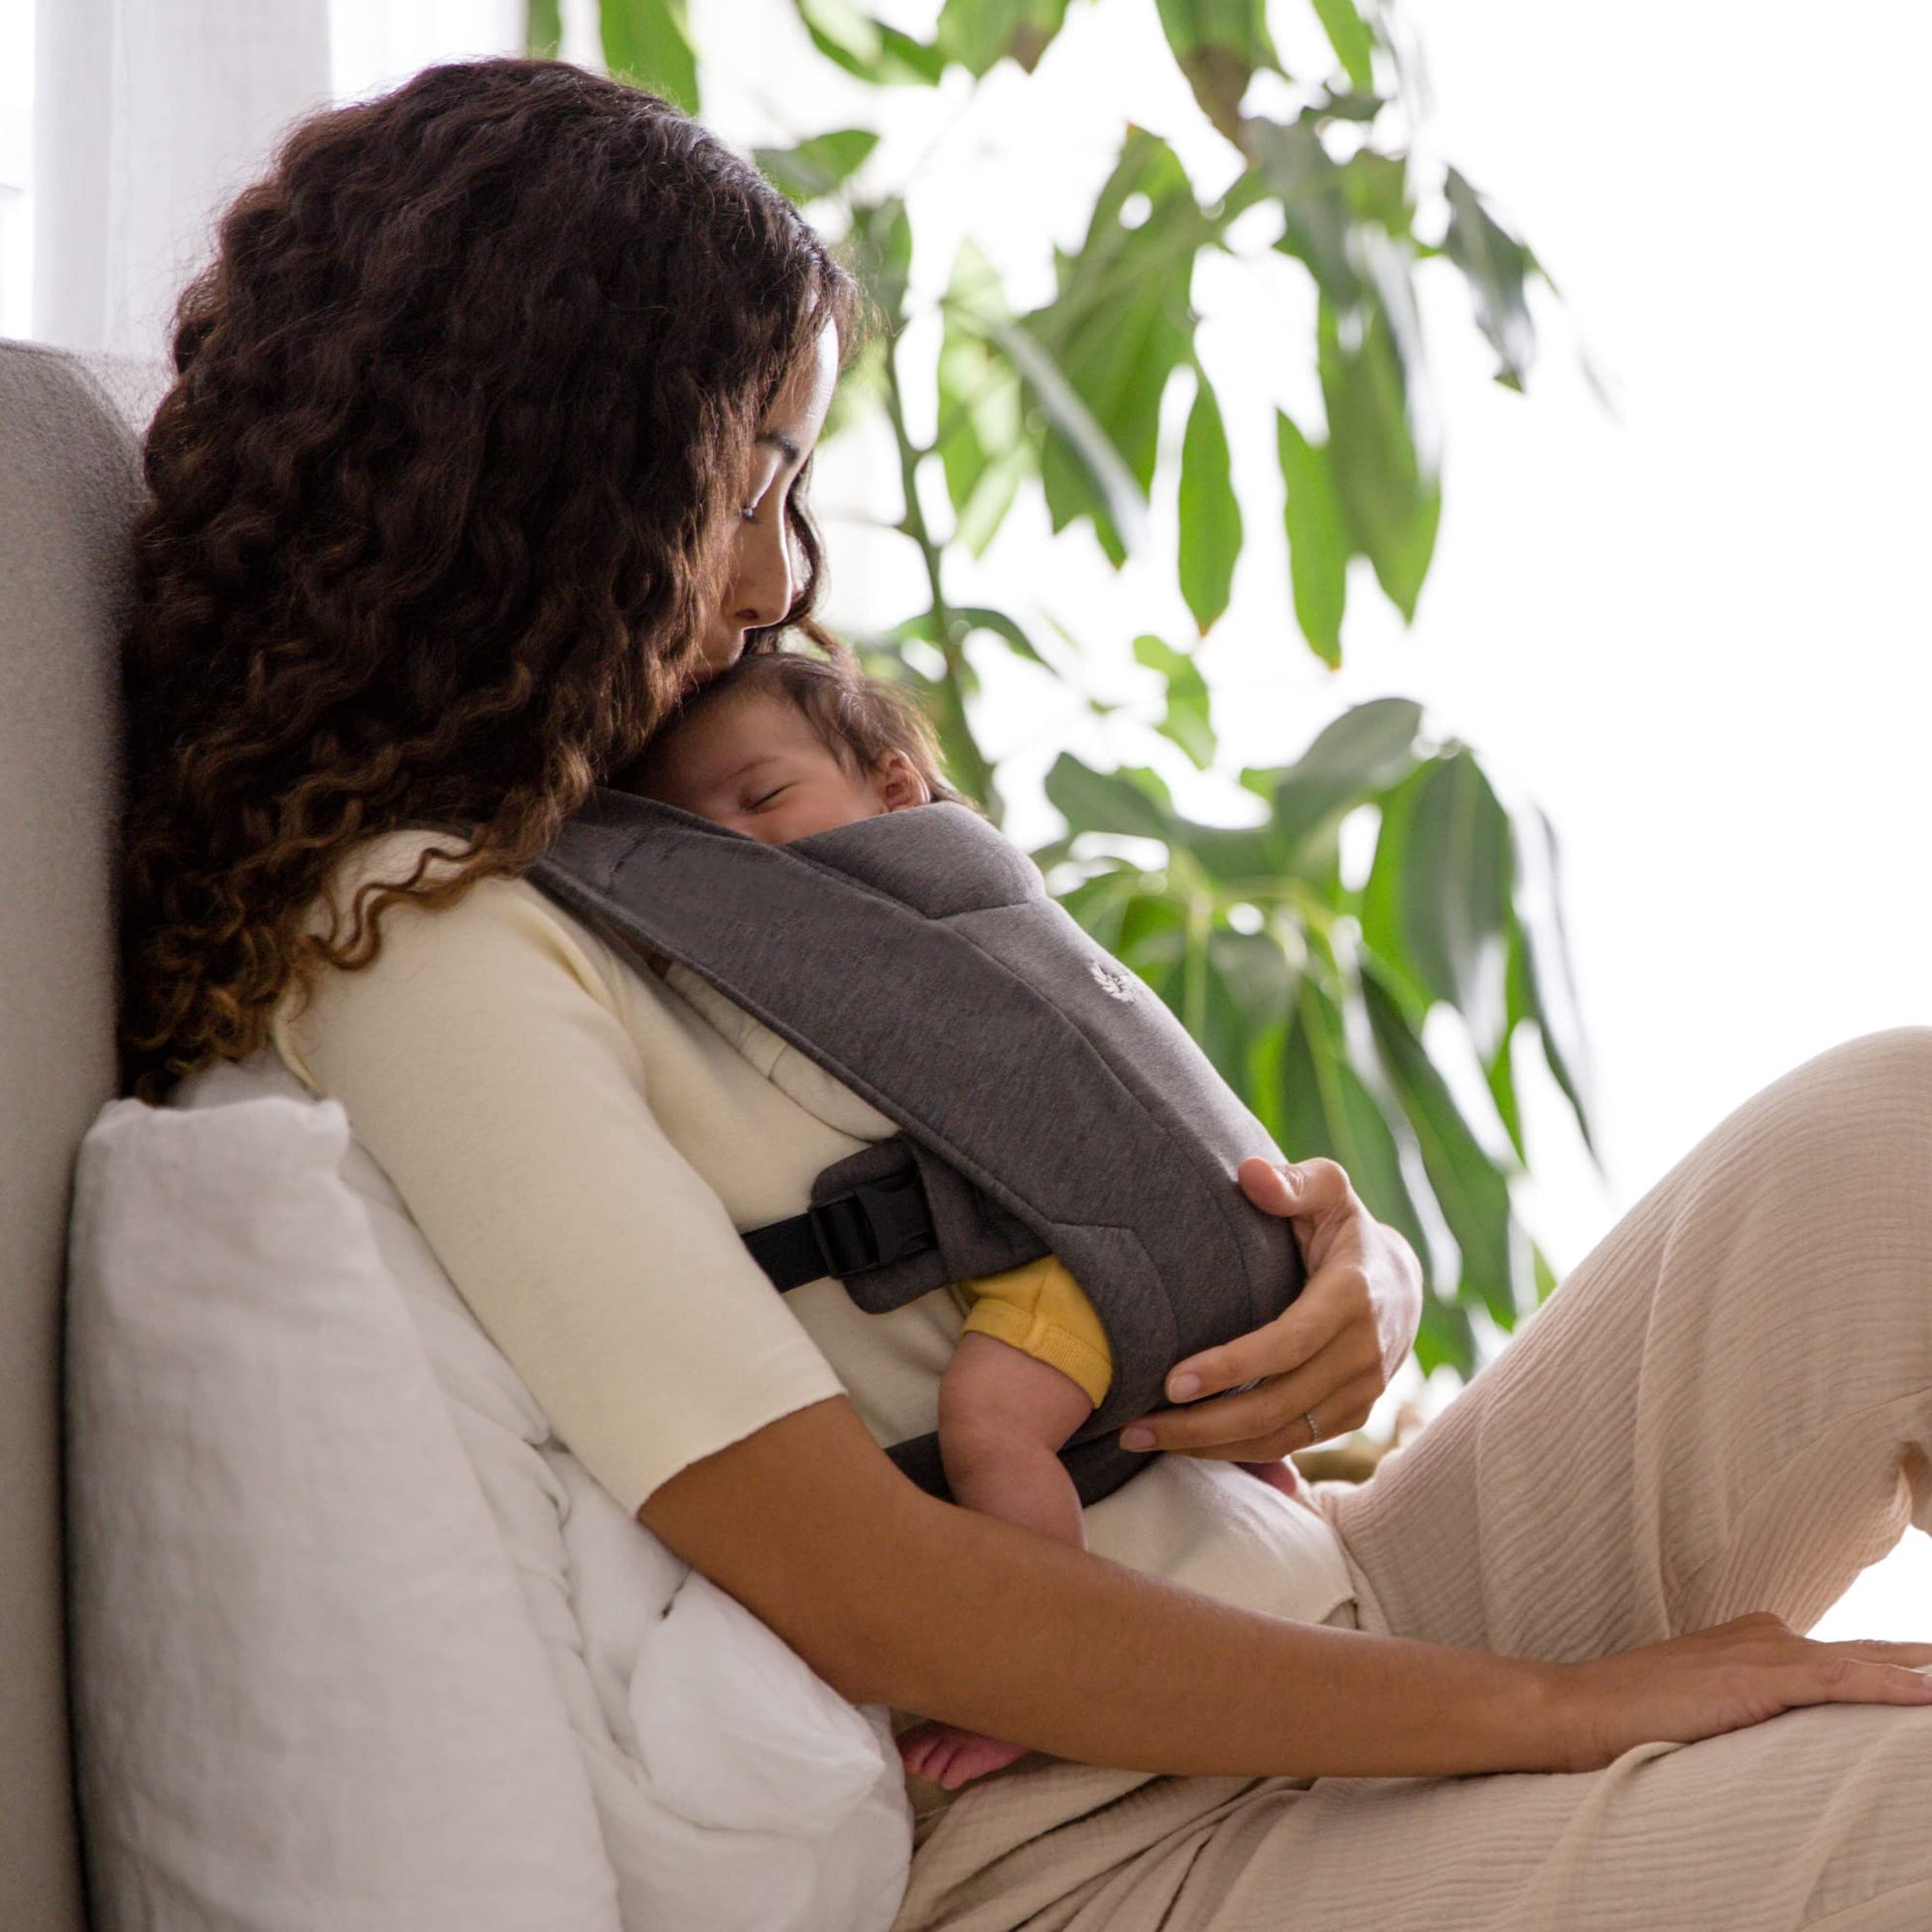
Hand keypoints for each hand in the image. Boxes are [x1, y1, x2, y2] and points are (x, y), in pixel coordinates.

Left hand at [1117, 1154, 1422, 1461]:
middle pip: (1277, 1406)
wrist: (1399, 1282)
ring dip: (1211, 1447)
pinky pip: (1291, 1444)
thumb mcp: (1327, 1190)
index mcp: (1353, 1297)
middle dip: (1202, 1424)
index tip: (1170, 1382)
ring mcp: (1361, 1393)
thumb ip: (1291, 1183)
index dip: (1230, 1367)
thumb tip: (1250, 1174)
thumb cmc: (1344, 1227)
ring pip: (1281, 1436)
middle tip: (1135, 1426)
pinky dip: (1238, 1450)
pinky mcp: (1351, 1417)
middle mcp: (1363, 1354)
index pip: (1287, 1344)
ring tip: (1146, 1439)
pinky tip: (1187, 1443)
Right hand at [1552, 1612, 1931, 1772]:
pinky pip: (1841, 1681)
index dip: (1886, 1667)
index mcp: (1750, 1642)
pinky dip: (1889, 1687)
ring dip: (1915, 1673)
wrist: (1579, 1707)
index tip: (1928, 1677)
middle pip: (1859, 1653)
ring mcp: (1761, 1652)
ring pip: (1861, 1664)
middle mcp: (1762, 1636)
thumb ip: (1740, 1709)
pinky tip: (1927, 1694)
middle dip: (1912, 1661)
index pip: (1836, 1657)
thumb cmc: (1626, 1717)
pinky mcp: (1758, 1676)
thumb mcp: (1698, 1709)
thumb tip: (1772, 1739)